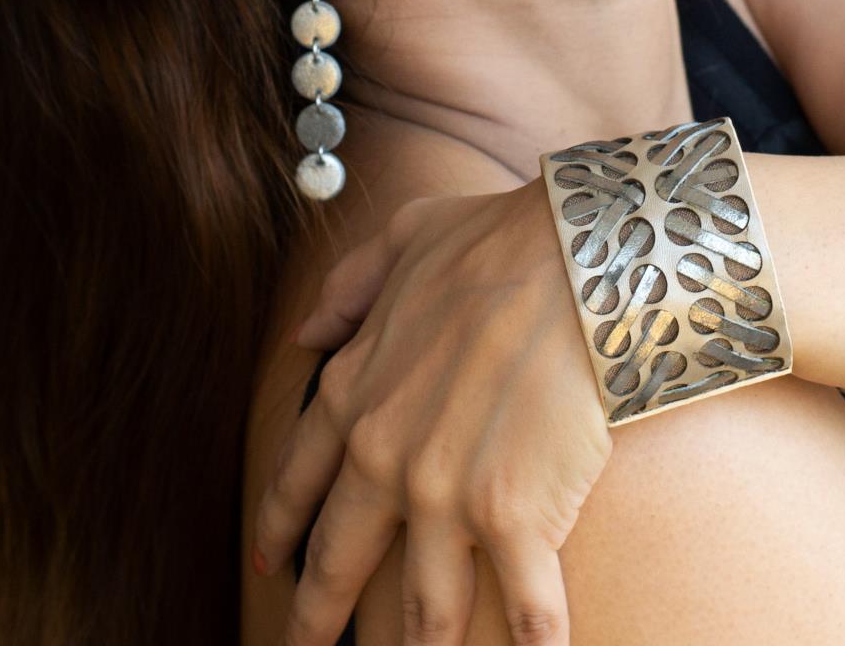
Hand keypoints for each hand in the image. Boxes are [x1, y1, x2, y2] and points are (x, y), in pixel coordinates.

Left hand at [252, 175, 612, 645]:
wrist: (572, 258)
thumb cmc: (496, 239)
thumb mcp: (403, 240)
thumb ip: (347, 288)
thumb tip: (304, 332)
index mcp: (354, 392)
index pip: (300, 476)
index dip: (283, 526)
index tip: (272, 565)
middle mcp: (384, 458)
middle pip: (341, 560)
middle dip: (318, 618)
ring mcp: (445, 497)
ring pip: (424, 606)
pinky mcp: (513, 518)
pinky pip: (523, 608)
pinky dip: (530, 645)